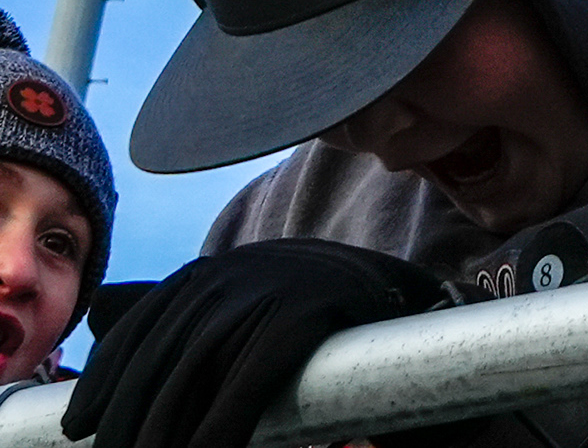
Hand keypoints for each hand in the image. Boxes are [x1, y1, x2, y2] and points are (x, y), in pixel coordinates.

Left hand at [65, 242, 447, 447]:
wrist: (387, 288)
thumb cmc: (299, 305)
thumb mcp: (235, 293)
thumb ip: (176, 307)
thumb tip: (100, 311)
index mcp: (201, 275)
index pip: (133, 337)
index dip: (102, 387)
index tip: (81, 429)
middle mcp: (222, 281)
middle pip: (155, 369)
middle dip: (129, 426)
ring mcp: (260, 298)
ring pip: (187, 386)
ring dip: (163, 439)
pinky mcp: (296, 322)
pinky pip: (240, 393)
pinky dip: (215, 435)